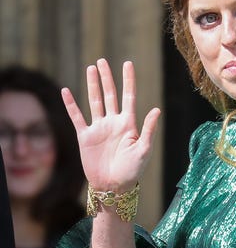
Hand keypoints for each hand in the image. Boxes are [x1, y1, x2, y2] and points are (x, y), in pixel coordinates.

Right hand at [62, 58, 160, 191]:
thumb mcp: (144, 150)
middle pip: (110, 95)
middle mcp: (113, 123)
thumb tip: (157, 109)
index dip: (128, 80)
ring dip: (92, 85)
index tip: (128, 64)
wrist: (114, 187)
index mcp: (128, 124)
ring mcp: (99, 128)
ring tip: (91, 68)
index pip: (129, 97)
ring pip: (94, 101)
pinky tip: (66, 91)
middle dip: (107, 78)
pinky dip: (71, 104)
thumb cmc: (132, 171)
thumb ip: (149, 129)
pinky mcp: (86, 137)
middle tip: (102, 61)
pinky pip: (77, 117)